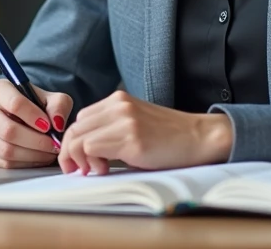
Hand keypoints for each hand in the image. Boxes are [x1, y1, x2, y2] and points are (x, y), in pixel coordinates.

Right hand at [0, 80, 71, 168]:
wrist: (25, 117)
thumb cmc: (37, 106)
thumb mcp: (53, 98)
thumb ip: (59, 106)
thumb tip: (57, 124)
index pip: (14, 103)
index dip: (33, 117)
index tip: (48, 125)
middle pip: (8, 130)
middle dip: (36, 141)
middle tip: (53, 144)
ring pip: (6, 150)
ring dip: (33, 154)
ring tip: (49, 151)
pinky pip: (5, 163)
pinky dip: (26, 163)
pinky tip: (38, 157)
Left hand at [58, 91, 232, 175]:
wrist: (199, 138)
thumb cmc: (168, 137)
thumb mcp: (134, 123)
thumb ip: (110, 128)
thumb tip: (82, 149)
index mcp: (118, 99)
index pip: (80, 119)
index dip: (75, 142)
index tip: (81, 161)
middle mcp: (118, 105)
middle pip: (75, 128)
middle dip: (71, 153)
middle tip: (82, 170)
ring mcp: (124, 120)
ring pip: (78, 138)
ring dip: (80, 158)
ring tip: (98, 169)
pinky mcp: (131, 139)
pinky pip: (92, 147)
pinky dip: (91, 161)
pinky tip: (105, 169)